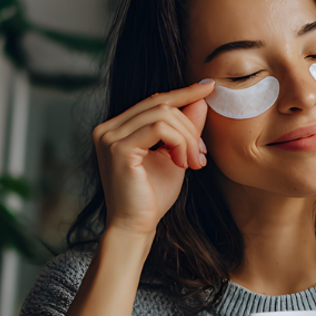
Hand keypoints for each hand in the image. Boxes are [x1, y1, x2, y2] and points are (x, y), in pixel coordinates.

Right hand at [92, 79, 213, 238]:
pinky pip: (159, 128)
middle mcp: (107, 128)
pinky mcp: (118, 148)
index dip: (183, 92)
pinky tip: (183, 163)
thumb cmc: (152, 197)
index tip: (208, 87)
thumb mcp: (174, 155)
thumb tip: (200, 99)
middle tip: (201, 155)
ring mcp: (109, 137)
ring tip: (195, 162)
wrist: (135, 227)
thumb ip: (184, 128)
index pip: (154, 101)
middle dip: (189, 126)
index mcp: (117, 128)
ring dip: (187, 137)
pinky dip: (179, 142)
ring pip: (163, 114)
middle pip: (160, 104)